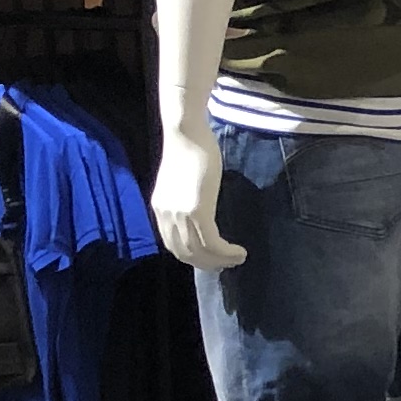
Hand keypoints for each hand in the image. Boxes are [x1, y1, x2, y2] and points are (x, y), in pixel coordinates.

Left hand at [152, 129, 246, 270]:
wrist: (186, 134)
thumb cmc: (190, 149)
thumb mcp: (183, 179)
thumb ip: (186, 198)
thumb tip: (201, 209)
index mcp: (161, 210)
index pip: (174, 245)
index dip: (194, 257)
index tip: (213, 259)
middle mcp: (167, 216)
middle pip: (186, 253)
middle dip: (208, 264)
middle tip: (228, 265)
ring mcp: (180, 215)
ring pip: (200, 251)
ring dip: (221, 260)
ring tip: (238, 259)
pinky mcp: (197, 211)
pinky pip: (212, 242)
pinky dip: (226, 252)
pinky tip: (239, 251)